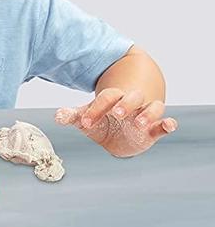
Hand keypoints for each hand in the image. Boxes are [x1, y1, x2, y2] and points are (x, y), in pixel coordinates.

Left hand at [55, 88, 177, 157]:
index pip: (106, 98)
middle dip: (125, 104)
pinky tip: (169, 125)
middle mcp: (131, 103)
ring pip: (153, 108)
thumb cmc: (103, 119)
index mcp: (113, 98)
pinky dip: (169, 124)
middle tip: (116, 113)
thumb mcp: (87, 118)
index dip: (96, 108)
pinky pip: (165, 123)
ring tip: (139, 122)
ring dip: (148, 114)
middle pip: (132, 97)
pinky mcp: (154, 129)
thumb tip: (58, 116)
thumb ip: (74, 116)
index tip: (85, 121)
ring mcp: (144, 114)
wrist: (120, 128)